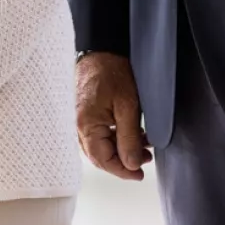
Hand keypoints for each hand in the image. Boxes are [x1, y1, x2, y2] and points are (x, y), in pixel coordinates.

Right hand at [75, 52, 150, 179]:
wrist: (101, 49)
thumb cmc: (112, 72)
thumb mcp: (128, 107)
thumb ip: (129, 138)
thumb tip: (131, 165)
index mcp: (86, 126)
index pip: (103, 160)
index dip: (123, 171)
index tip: (140, 174)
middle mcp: (78, 126)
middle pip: (100, 156)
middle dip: (123, 161)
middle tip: (146, 158)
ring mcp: (79, 120)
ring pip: (100, 146)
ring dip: (121, 149)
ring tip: (143, 144)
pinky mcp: (84, 114)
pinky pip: (98, 135)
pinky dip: (114, 139)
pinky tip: (130, 133)